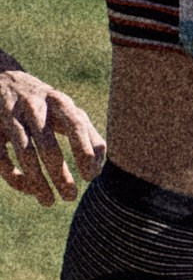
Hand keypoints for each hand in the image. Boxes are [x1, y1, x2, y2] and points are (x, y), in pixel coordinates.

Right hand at [0, 60, 103, 205]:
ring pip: (24, 153)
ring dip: (37, 181)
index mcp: (58, 102)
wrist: (2, 77)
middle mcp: (34, 107)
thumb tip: (96, 170)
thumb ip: (88, 135)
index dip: (84, 151)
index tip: (89, 177)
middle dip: (60, 174)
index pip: (75, 125)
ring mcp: (10, 116)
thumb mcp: (68, 110)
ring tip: (49, 201)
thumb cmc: (44, 103)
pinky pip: (2, 158)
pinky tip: (28, 189)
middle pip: (47, 144)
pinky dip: (14, 177)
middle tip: (70, 197)